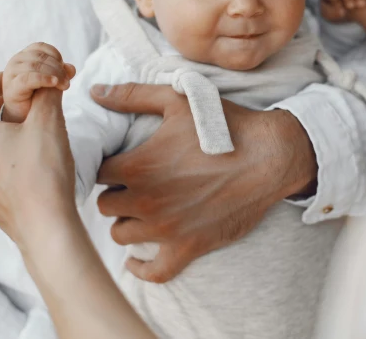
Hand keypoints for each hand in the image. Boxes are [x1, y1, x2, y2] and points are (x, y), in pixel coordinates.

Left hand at [0, 72, 77, 250]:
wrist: (45, 226)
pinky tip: (20, 164)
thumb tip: (48, 78)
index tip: (26, 81)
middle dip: (0, 103)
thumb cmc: (44, 173)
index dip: (3, 77)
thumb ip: (47, 92)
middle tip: (29, 102)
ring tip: (27, 132)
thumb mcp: (49, 122)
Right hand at [2, 42, 75, 122]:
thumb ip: (62, 73)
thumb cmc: (37, 97)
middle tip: (68, 82)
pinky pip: (28, 79)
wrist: (23, 118)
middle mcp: (15, 62)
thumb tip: (71, 68)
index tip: (65, 69)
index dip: (55, 55)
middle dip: (58, 68)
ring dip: (54, 75)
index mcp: (24, 57)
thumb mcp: (53, 81)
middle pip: (40, 57)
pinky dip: (44, 79)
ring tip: (64, 86)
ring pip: (35, 66)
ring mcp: (11, 75)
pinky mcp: (11, 88)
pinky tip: (54, 83)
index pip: (41, 47)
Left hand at [90, 83, 316, 282]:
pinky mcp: (189, 247)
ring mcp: (167, 228)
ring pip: (121, 234)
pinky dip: (141, 268)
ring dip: (126, 222)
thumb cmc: (225, 125)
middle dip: (115, 193)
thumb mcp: (177, 101)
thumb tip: (95, 92)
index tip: (117, 163)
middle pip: (105, 204)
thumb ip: (132, 96)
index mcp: (138, 166)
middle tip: (130, 185)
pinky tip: (136, 260)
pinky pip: (155, 272)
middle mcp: (146, 201)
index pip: (97, 172)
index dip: (105, 166)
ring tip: (139, 210)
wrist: (270, 157)